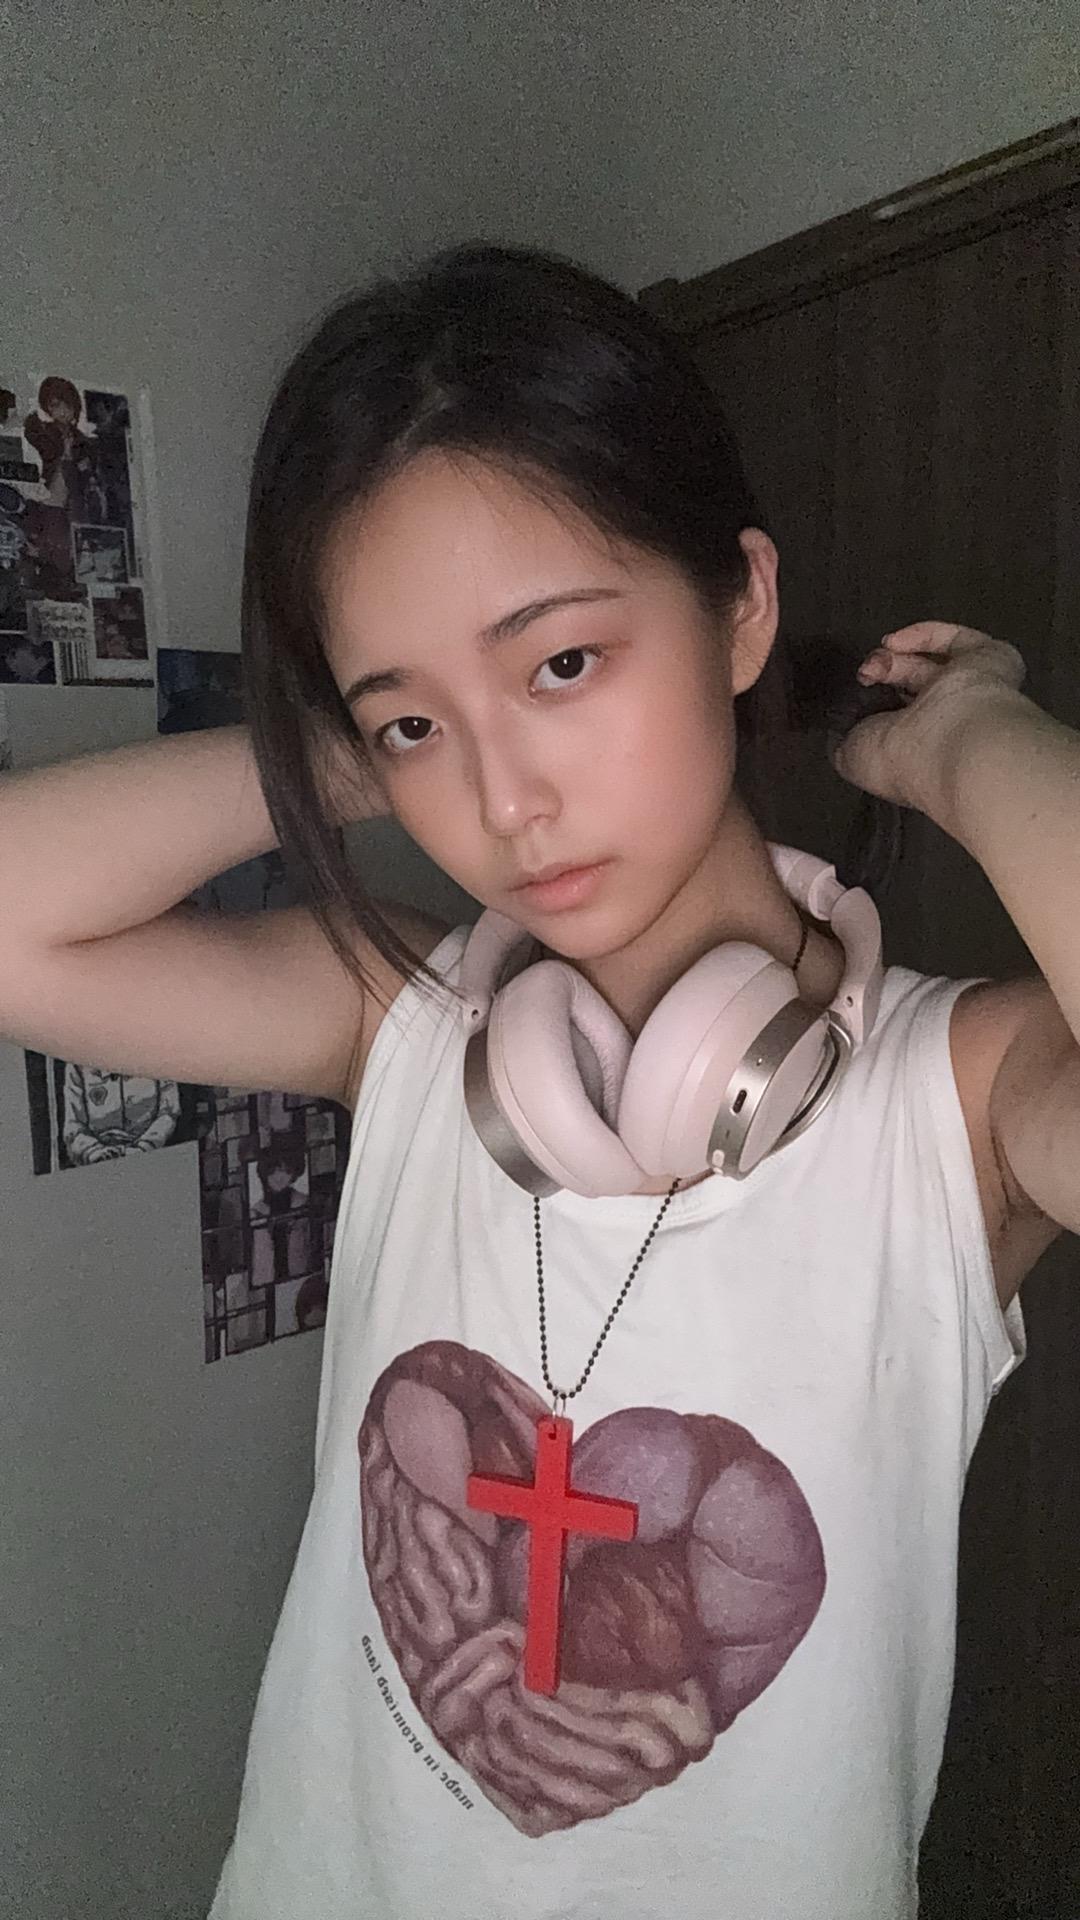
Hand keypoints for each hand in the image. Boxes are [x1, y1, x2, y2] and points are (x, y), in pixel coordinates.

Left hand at [829, 621, 1027, 822]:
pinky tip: (896, 642)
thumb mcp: (853, 759)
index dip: (874, 699)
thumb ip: (843, 741)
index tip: (855, 692)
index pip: (900, 716)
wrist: (958, 748)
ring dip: (898, 655)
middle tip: (865, 674)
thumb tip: (839, 727)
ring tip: (878, 660)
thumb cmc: (905, 762)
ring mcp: (976, 689)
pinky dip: (925, 635)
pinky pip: (959, 639)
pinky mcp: (994, 660)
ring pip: (934, 662)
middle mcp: (950, 720)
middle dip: (884, 672)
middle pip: (914, 683)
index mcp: (923, 747)